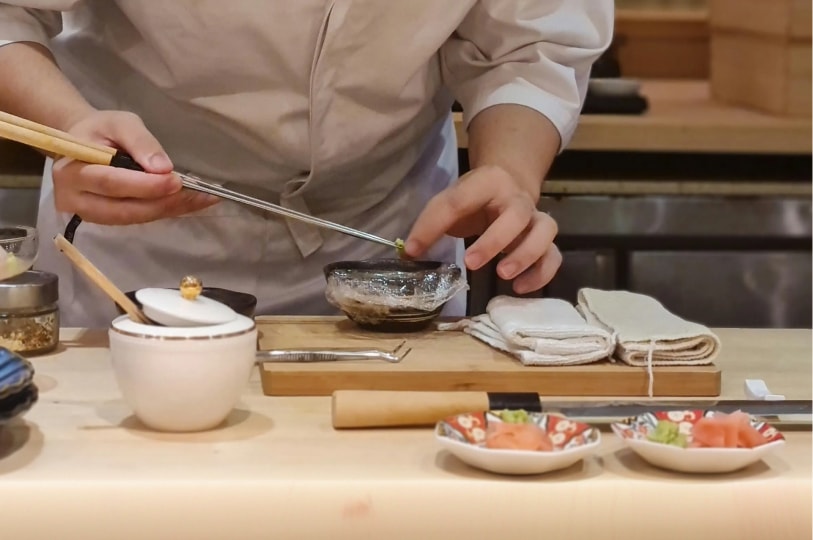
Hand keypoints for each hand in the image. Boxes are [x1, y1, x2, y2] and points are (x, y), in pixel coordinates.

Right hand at [52, 110, 217, 223]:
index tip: (175, 180)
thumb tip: (163, 168)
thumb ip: (140, 142)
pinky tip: (190, 202)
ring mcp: (88, 214)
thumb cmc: (100, 130)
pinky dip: (165, 211)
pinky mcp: (105, 220)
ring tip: (200, 198)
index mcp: (71, 170)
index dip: (145, 185)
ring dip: (169, 209)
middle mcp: (74, 199)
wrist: (82, 143)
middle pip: (123, 208)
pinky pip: (138, 219)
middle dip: (162, 201)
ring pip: (133, 218)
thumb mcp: (119, 123)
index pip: (110, 183)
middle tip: (195, 193)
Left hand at [404, 165, 560, 294]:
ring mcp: (535, 219)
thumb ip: (430, 224)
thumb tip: (409, 253)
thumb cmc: (474, 201)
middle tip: (471, 263)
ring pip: (545, 231)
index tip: (415, 250)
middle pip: (516, 214)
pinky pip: (554, 256)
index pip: (460, 199)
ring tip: (503, 275)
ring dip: (526, 255)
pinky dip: (541, 273)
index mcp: (488, 182)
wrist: (509, 187)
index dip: (434, 225)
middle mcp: (517, 198)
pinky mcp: (546, 240)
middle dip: (495, 240)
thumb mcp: (450, 202)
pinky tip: (519, 288)